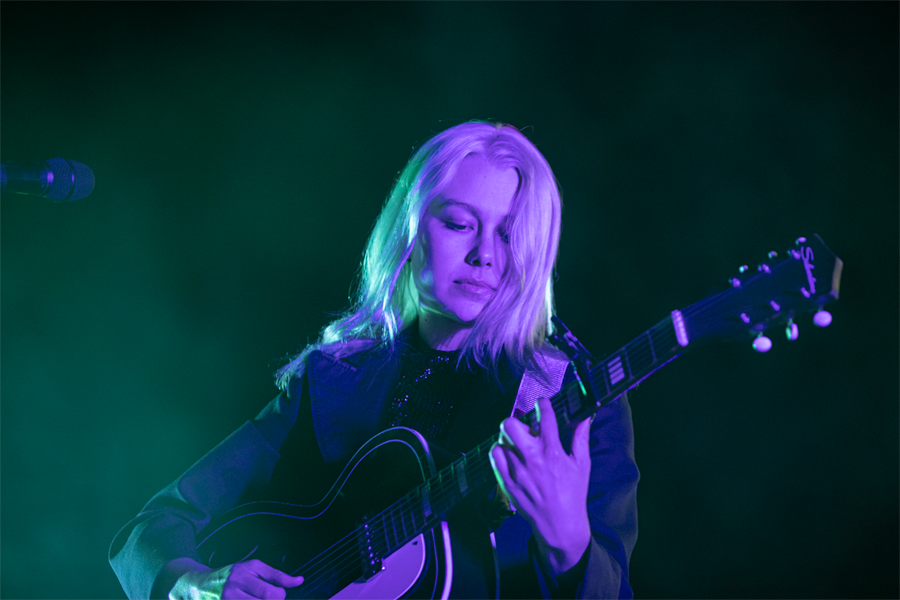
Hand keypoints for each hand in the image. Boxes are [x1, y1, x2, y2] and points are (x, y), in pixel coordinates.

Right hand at [169, 559, 303, 599]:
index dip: (279, 596)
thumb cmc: (232, 574)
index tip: (276, 593)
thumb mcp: (254, 568)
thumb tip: (299, 581)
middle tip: (267, 598)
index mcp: (245, 575)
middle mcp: (234, 590)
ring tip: (256, 599)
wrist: (198, 584)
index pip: (272, 594)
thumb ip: (277, 576)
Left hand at [489, 397, 591, 574]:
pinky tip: (510, 454)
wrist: (559, 525)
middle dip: (517, 420)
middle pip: (510, 425)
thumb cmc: (573, 494)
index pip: (544, 416)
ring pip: (501, 439)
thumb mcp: (582, 464)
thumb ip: (581, 438)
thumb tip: (585, 418)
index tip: (543, 403)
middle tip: (525, 428)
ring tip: (518, 444)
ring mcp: (516, 471)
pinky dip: (500, 450)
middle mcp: (532, 459)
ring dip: (509, 437)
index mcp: (553, 452)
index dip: (543, 404)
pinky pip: (494, 455)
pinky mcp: (506, 482)